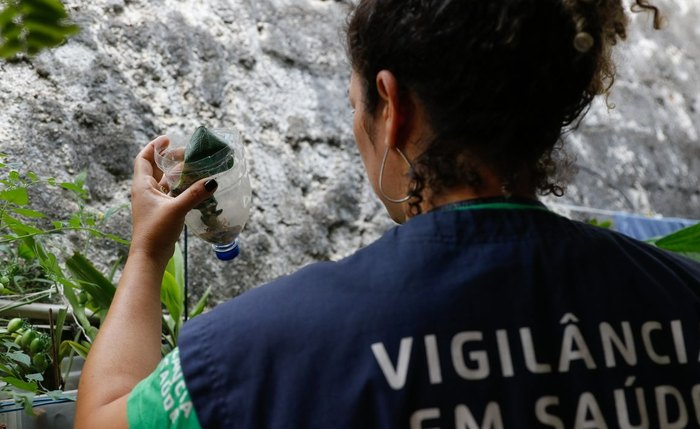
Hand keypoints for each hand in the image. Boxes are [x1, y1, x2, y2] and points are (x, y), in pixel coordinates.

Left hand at [129, 136, 216, 264]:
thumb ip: (195, 194)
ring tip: (192, 167)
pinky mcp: (160, 212)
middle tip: (187, 154)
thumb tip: (212, 181)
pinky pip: (170, 193)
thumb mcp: (177, 209)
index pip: (144, 158)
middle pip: (156, 168)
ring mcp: (153, 202)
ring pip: (164, 181)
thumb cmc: (156, 231)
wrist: (149, 256)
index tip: (167, 139)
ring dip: (176, 173)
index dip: (154, 146)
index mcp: (142, 185)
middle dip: (170, 159)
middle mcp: (145, 191)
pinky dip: (179, 187)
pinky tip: (192, 187)